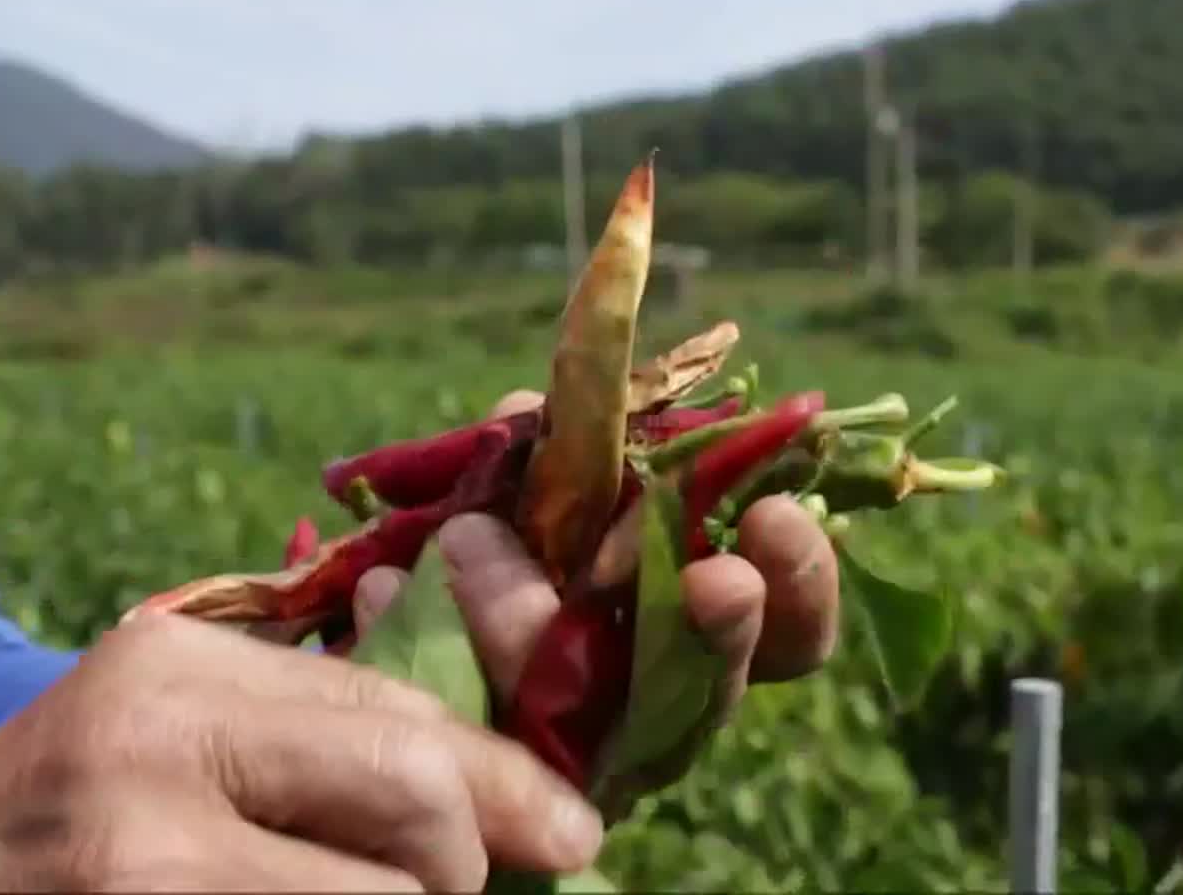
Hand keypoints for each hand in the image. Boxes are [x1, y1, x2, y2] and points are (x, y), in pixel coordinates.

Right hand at [0, 613, 603, 892]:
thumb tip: (504, 765)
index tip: (571, 829)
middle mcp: (160, 744)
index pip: (402, 707)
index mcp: (182, 666)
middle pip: (415, 791)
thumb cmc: (68, 818)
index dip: (507, 776)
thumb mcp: (179, 730)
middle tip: (461, 890)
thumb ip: (317, 720)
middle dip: (463, 860)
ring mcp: (144, 860)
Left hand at [350, 390, 841, 801]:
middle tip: (720, 577)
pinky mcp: (482, 777)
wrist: (390, 638)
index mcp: (695, 629)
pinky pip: (459, 722)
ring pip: (584, 719)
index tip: (779, 512)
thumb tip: (532, 405)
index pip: (789, 632)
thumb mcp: (542, 490)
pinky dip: (423, 639)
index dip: (799, 583)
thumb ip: (557, 456)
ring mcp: (576, 757)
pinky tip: (383, 584)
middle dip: (726, 629)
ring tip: (470, 539)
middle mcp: (654, 708)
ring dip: (530, 624)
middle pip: (715, 689)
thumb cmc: (505, 547)